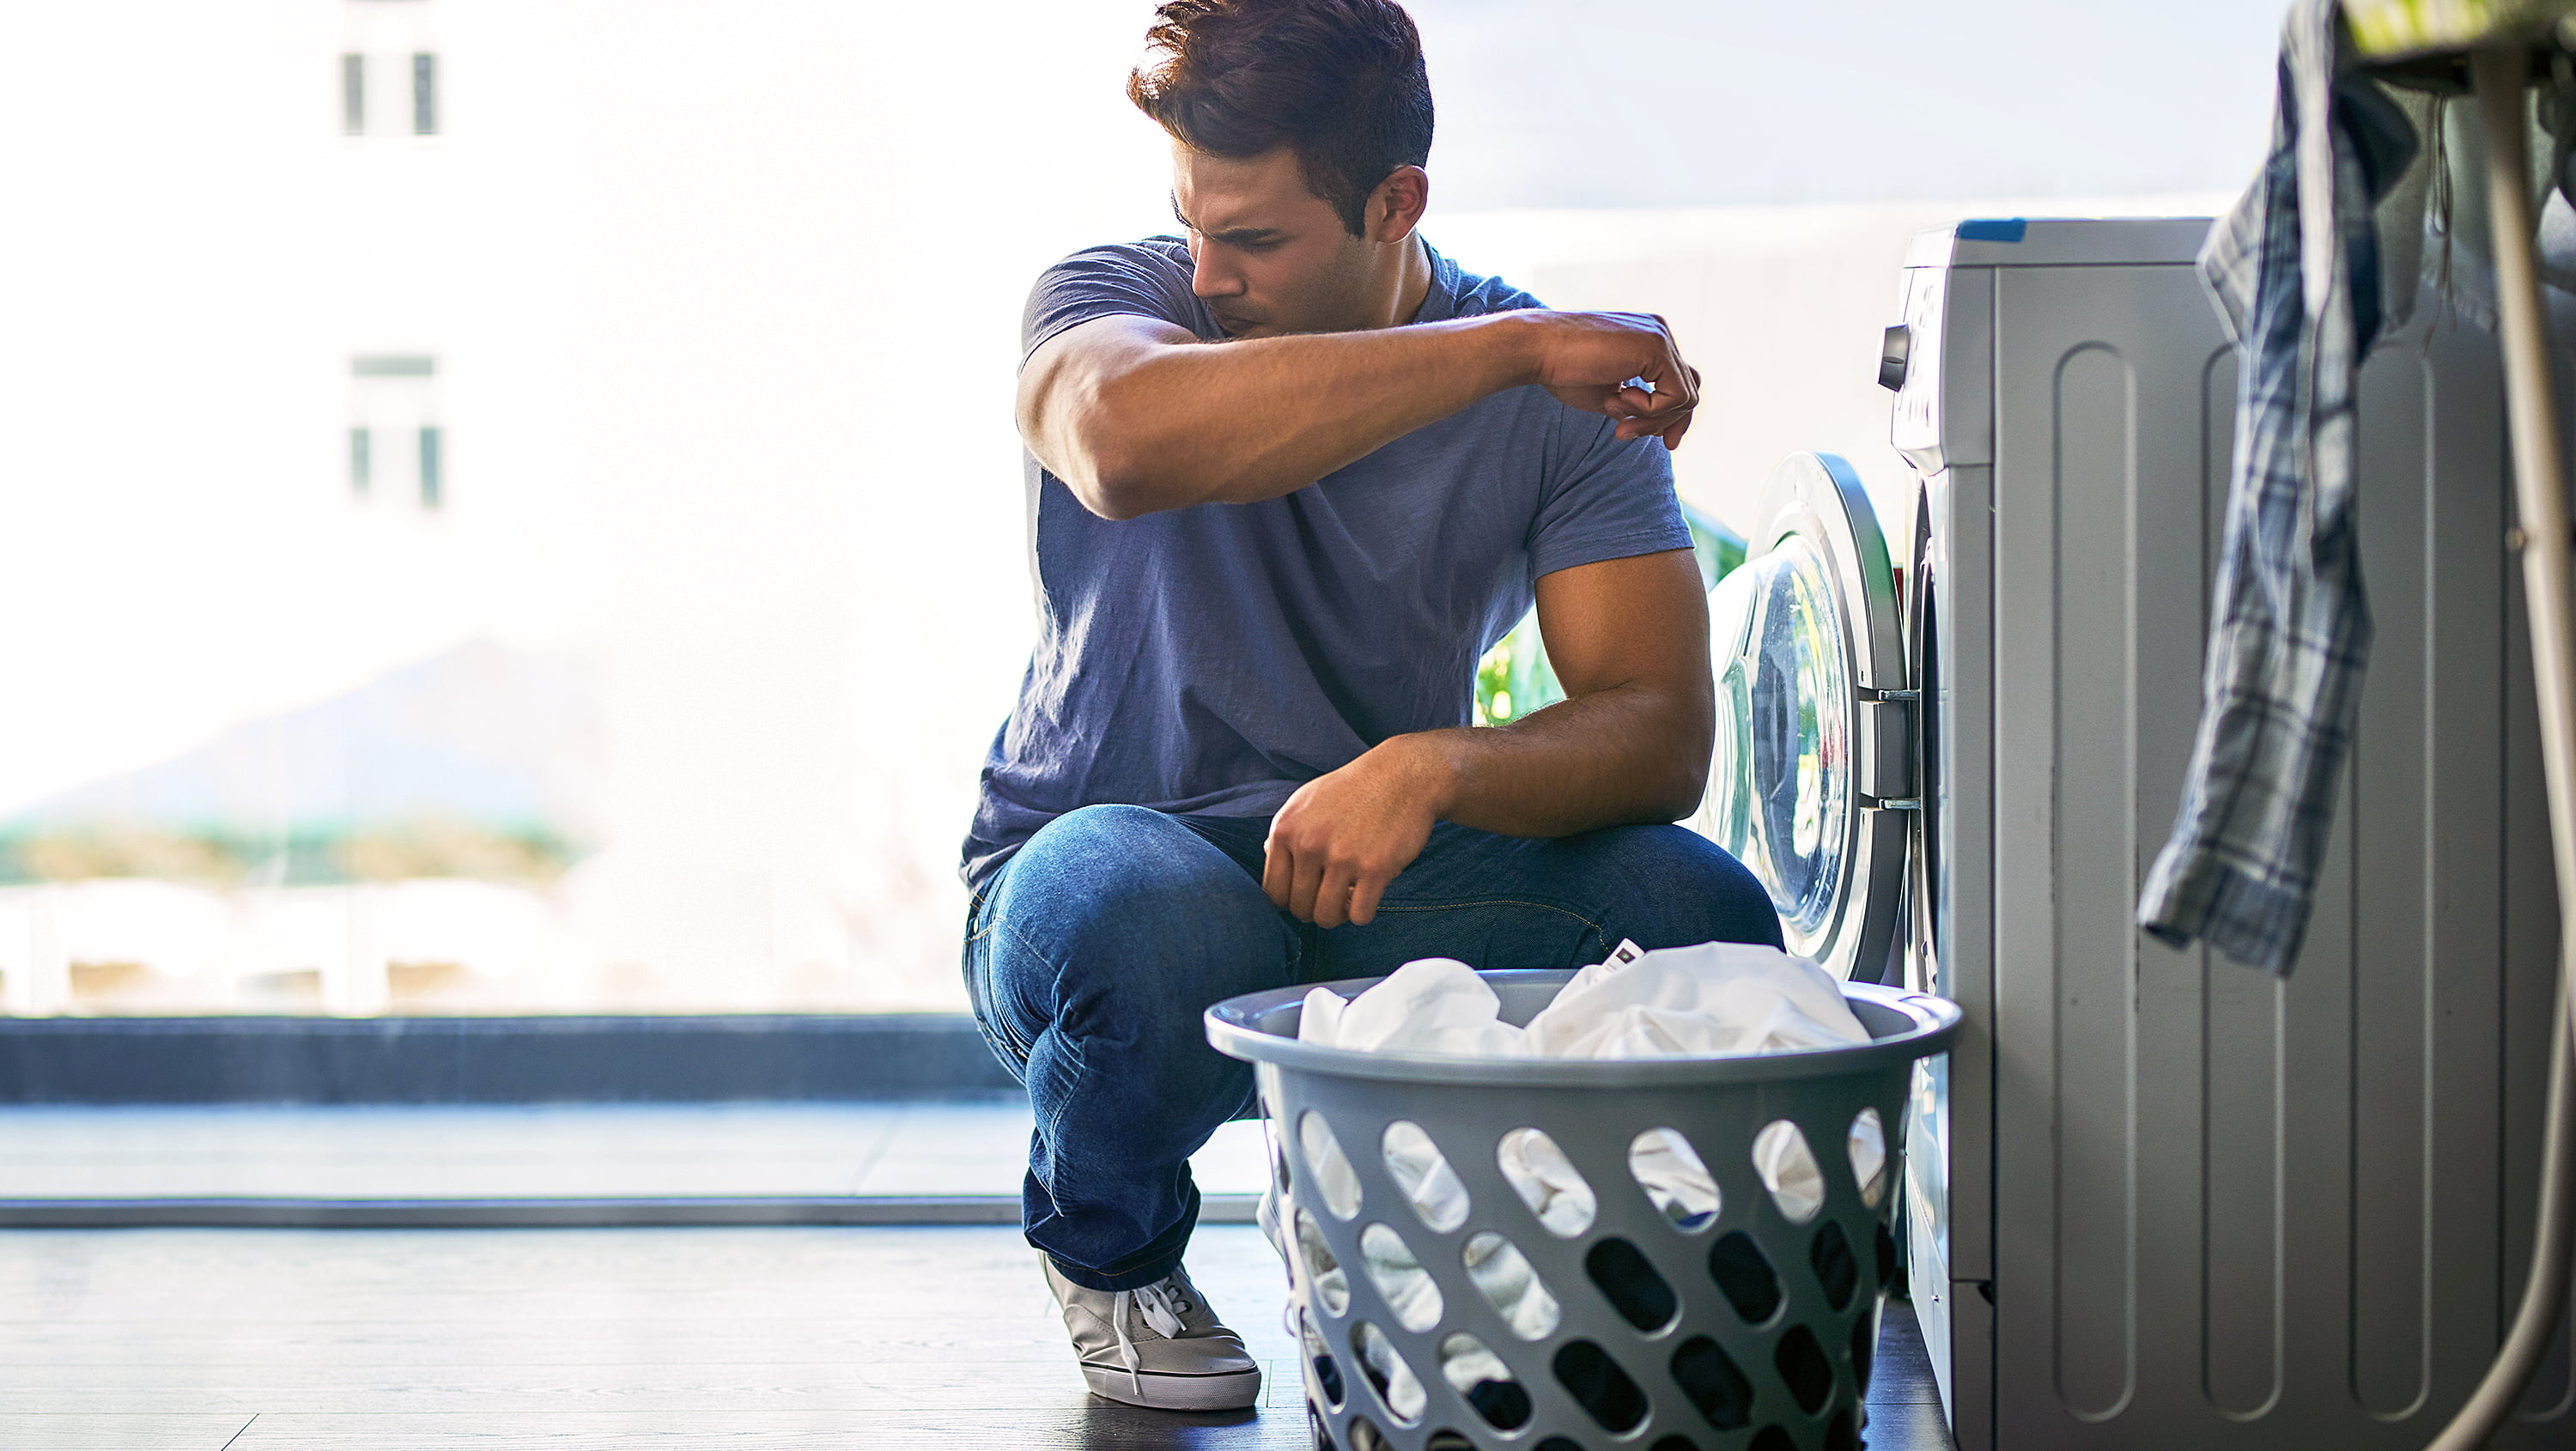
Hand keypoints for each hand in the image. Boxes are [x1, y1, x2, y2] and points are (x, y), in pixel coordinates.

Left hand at [1263, 740, 1447, 927]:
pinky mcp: (1375, 868)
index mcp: (1285, 829)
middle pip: (1299, 908)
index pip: (1273, 892)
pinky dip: (1362, 913)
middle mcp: (1308, 844)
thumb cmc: (1353, 789)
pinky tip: (1367, 896)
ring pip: (1326, 917)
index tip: (1305, 896)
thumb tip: (1266, 854)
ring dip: (1338, 915)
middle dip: (1314, 910)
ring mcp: (1342, 857)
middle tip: (1330, 897)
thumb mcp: (1307, 800)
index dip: (1288, 902)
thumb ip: (1286, 831)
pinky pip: (1359, 915)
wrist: (1402, 775)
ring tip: (1347, 899)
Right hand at [1524, 311, 1700, 449]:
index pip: (1680, 382)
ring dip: (1651, 421)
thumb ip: (1635, 406)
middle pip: (1689, 391)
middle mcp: (1660, 333)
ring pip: (1685, 398)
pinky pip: (1676, 396)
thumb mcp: (1607, 395)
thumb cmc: (1563, 372)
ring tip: (1616, 419)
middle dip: (1664, 423)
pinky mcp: (1657, 347)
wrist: (1538, 349)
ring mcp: (1661, 337)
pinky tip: (1617, 402)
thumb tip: (1660, 428)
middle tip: (1624, 435)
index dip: (1673, 416)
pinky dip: (1650, 412)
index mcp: (1649, 339)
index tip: (1664, 442)